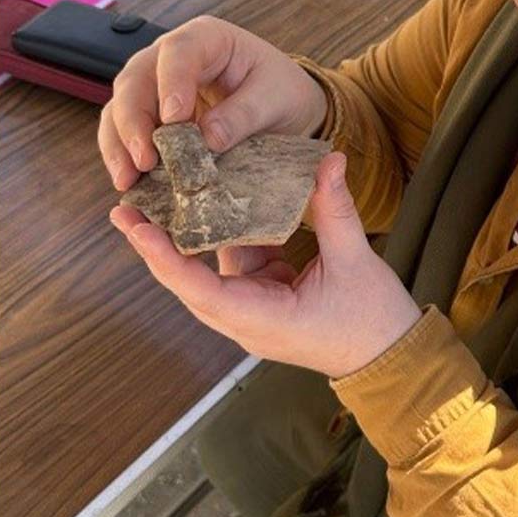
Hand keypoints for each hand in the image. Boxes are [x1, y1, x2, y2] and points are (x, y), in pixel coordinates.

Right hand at [98, 16, 328, 191]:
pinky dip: (122, 156)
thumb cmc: (279, 90)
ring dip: (119, 143)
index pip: (179, 51)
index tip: (174, 118)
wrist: (281, 106)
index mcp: (207, 39)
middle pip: (136, 79)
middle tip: (144, 159)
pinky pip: (123, 131)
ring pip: (120, 106)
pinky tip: (128, 182)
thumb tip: (207, 139)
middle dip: (134, 120)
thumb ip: (244, 114)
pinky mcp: (150, 116)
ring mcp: (155, 85)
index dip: (171, 82)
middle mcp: (170, 57)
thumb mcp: (276, 97)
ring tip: (127, 179)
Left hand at [109, 152, 421, 379]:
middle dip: (158, 246)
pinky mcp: (263, 303)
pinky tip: (216, 206)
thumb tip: (328, 159)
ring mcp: (253, 314)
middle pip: (189, 283)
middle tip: (126, 209)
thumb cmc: (373, 320)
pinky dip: (226, 239)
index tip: (135, 228)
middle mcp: (246, 321)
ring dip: (190, 240)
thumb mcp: (355, 260)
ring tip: (163, 199)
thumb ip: (335, 209)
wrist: (392, 357)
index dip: (163, 257)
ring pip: (209, 274)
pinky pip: (234, 268)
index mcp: (262, 320)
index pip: (199, 288)